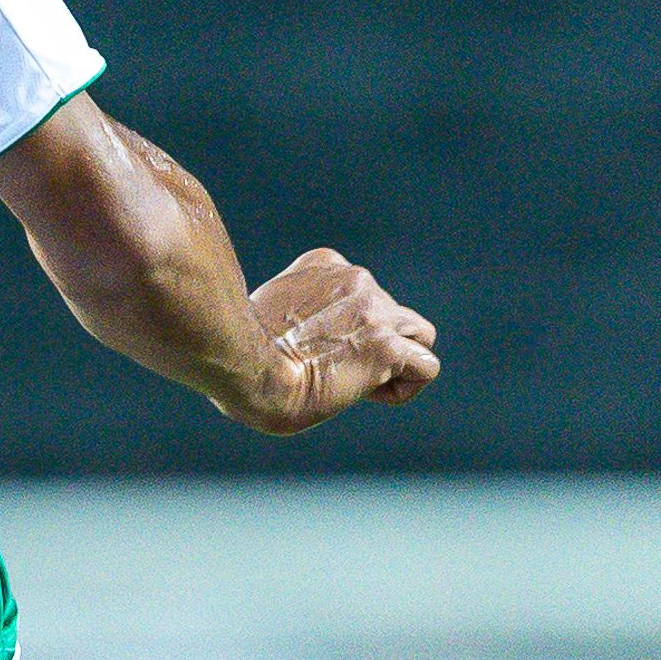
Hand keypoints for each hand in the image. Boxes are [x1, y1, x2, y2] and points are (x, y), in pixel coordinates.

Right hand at [230, 249, 439, 434]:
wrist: (244, 369)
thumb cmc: (235, 355)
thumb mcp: (263, 313)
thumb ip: (291, 313)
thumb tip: (282, 343)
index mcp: (322, 265)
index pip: (359, 289)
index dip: (345, 325)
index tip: (313, 346)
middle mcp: (355, 279)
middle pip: (391, 312)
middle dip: (372, 343)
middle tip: (332, 369)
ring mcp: (375, 311)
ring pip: (418, 334)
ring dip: (395, 361)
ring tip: (356, 383)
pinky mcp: (387, 347)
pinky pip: (425, 367)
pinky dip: (404, 387)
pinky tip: (367, 394)